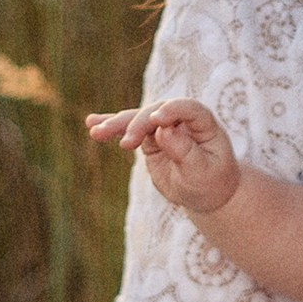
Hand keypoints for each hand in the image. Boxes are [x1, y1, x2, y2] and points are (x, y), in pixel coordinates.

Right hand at [87, 98, 239, 215]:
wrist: (206, 192)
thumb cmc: (210, 182)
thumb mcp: (201, 172)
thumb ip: (185, 151)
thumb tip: (163, 131)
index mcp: (203, 122)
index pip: (188, 108)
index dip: (173, 110)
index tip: (158, 120)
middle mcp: (182, 119)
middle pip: (157, 112)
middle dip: (139, 124)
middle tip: (126, 144)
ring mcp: (163, 126)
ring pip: (138, 119)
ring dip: (117, 124)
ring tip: (96, 132)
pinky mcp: (149, 137)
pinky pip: (129, 129)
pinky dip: (113, 128)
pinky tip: (92, 125)